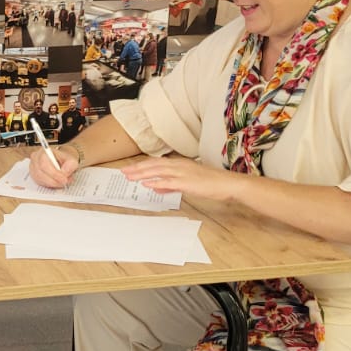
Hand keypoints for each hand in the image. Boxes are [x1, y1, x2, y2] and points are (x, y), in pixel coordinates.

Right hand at [28, 146, 79, 188]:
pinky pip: (39, 183)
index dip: (54, 174)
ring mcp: (32, 167)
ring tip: (61, 183)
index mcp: (43, 152)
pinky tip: (55, 183)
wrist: (61, 162)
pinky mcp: (33, 175)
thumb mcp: (72, 160)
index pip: (44, 164)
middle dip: (54, 181)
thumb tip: (64, 172)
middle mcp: (35, 158)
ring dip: (52, 183)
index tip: (64, 180)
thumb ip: (71, 165)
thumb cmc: (64, 160)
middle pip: (40, 173)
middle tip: (64, 184)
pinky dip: (48, 185)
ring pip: (39, 179)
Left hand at [120, 156, 245, 202]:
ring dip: (143, 173)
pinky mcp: (188, 182)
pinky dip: (156, 182)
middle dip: (137, 168)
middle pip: (154, 165)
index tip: (129, 169)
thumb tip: (156, 187)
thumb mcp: (187, 183)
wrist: (227, 184)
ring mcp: (183, 173)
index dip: (142, 165)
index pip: (156, 163)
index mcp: (179, 164)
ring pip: (158, 171)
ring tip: (130, 176)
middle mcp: (179, 165)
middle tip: (123, 172)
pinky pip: (169, 182)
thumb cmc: (210, 183)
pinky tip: (146, 184)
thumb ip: (170, 185)